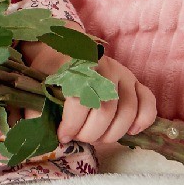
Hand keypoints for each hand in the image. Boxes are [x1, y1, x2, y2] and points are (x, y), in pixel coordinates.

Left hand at [28, 44, 156, 145]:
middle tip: (80, 138)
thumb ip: (35, 108)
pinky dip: (143, 120)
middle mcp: (102, 67)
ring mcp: (122, 73)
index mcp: (75, 65)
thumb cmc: (49, 70)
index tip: (63, 135)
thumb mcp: (36, 85)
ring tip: (98, 138)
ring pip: (128, 110)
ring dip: (113, 133)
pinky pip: (148, 101)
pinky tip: (130, 131)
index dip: (72, 124)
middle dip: (91, 133)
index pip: (80, 99)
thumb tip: (36, 132)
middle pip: (105, 109)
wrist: (62, 46)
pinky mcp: (135, 80)